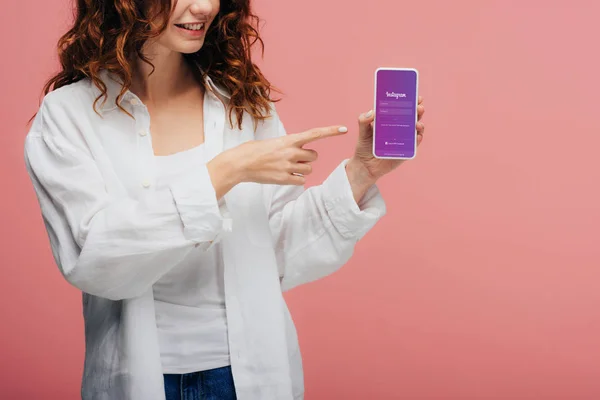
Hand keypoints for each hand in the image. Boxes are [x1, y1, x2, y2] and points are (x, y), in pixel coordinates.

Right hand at [208, 125, 347, 197]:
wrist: (240, 164)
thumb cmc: (254, 151)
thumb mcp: (274, 142)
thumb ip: (289, 145)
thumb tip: (300, 152)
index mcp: (288, 140)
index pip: (314, 134)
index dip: (330, 131)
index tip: (344, 129)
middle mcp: (291, 152)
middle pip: (314, 156)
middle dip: (308, 158)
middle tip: (294, 159)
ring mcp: (288, 166)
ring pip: (309, 169)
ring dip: (302, 169)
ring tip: (286, 167)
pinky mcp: (284, 179)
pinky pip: (301, 180)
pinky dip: (296, 179)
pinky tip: (285, 176)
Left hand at [348, 96, 425, 182]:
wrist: (365, 165)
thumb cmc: (364, 146)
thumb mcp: (362, 132)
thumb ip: (363, 121)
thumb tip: (372, 112)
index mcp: (391, 121)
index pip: (403, 109)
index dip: (411, 102)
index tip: (416, 97)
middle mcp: (400, 129)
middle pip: (413, 117)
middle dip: (418, 111)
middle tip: (419, 108)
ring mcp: (404, 140)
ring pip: (416, 130)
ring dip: (420, 125)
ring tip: (418, 124)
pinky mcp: (406, 151)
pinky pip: (414, 144)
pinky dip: (417, 139)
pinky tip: (417, 136)